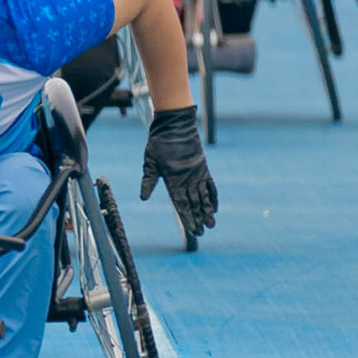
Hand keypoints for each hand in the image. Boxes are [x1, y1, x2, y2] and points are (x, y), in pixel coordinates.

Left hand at [139, 109, 218, 237]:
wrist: (175, 125)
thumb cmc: (158, 143)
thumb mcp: (149, 161)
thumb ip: (148, 180)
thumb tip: (143, 198)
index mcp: (173, 178)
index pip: (181, 203)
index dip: (187, 218)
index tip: (192, 230)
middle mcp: (188, 178)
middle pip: (194, 203)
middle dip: (197, 219)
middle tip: (202, 233)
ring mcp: (197, 173)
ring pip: (203, 196)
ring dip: (207, 211)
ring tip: (211, 225)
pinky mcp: (203, 167)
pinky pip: (210, 185)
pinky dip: (213, 196)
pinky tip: (215, 208)